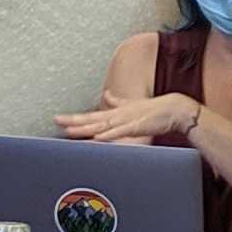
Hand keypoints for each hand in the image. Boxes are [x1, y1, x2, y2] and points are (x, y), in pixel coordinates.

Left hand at [54, 93, 201, 143]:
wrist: (174, 109)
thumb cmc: (154, 109)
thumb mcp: (132, 104)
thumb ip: (118, 101)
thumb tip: (107, 95)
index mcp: (115, 113)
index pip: (91, 116)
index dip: (75, 118)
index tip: (59, 118)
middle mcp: (117, 116)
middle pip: (91, 120)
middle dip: (73, 121)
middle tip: (56, 121)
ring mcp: (126, 121)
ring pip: (102, 126)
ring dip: (86, 128)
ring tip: (70, 130)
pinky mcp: (137, 126)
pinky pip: (120, 132)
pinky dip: (109, 134)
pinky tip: (98, 137)